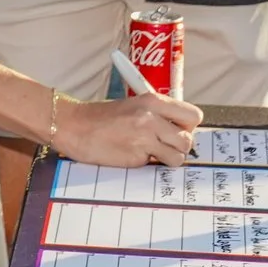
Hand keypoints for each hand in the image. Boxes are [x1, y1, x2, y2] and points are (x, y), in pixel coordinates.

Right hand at [55, 87, 202, 167]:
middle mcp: (153, 118)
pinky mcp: (137, 156)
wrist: (74, 126)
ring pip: (178, 156)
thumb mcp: (134, 106)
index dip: (187, 126)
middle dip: (179, 145)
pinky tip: (137, 157)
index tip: (177, 130)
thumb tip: (178, 129)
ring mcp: (145, 138)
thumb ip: (157, 115)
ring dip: (168, 159)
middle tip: (164, 145)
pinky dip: (151, 165)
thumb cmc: (101, 117)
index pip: (193, 115)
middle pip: (188, 139)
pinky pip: (158, 165)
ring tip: (152, 154)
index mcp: (153, 101)